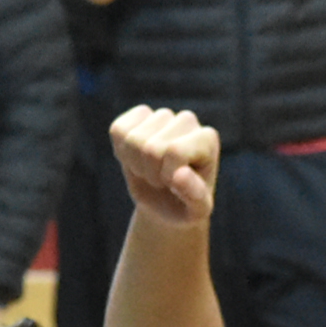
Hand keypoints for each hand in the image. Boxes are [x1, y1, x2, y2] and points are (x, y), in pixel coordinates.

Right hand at [110, 105, 220, 229]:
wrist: (167, 202)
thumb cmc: (185, 206)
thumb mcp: (197, 210)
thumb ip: (194, 195)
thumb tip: (179, 174)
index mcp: (207, 139)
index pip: (174, 151)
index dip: (166, 175)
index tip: (175, 184)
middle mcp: (187, 120)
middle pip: (151, 147)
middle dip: (150, 173)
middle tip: (161, 181)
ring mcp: (162, 116)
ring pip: (132, 139)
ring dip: (135, 164)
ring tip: (150, 171)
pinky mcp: (139, 116)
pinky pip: (118, 129)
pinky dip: (120, 152)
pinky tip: (135, 159)